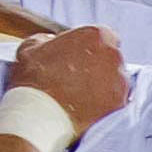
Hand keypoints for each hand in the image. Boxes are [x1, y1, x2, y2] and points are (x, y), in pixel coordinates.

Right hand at [4, 25, 127, 131]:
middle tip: (77, 77)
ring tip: (80, 97)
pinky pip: (116, 102)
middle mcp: (114, 55)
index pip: (103, 35)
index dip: (90, 46)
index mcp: (96, 35)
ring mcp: (121, 81)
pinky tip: (87, 109)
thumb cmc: (34, 78)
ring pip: (116, 81)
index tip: (79, 56)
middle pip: (111, 58)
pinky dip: (105, 105)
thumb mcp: (31, 47)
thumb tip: (51, 41)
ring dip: (103, 86)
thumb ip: (47, 39)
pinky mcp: (121, 105)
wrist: (40, 115)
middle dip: (98, 65)